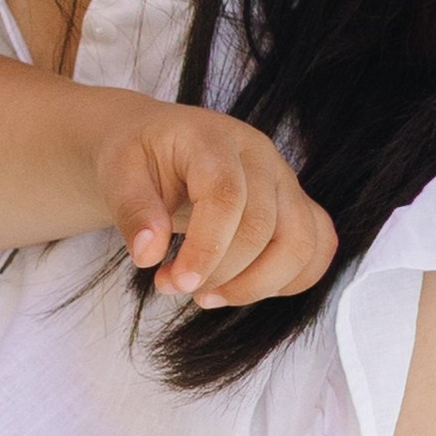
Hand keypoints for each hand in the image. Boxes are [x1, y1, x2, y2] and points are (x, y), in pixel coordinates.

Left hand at [86, 92, 335, 307]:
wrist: (157, 142)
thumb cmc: (138, 156)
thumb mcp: (116, 173)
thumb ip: (131, 210)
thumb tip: (148, 253)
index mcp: (213, 139)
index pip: (227, 197)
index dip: (207, 249)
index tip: (175, 283)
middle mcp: (259, 155)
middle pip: (265, 227)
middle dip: (221, 274)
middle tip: (172, 286)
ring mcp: (284, 179)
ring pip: (301, 243)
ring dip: (258, 285)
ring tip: (208, 296)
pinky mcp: (295, 204)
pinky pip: (319, 247)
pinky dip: (291, 280)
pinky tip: (245, 289)